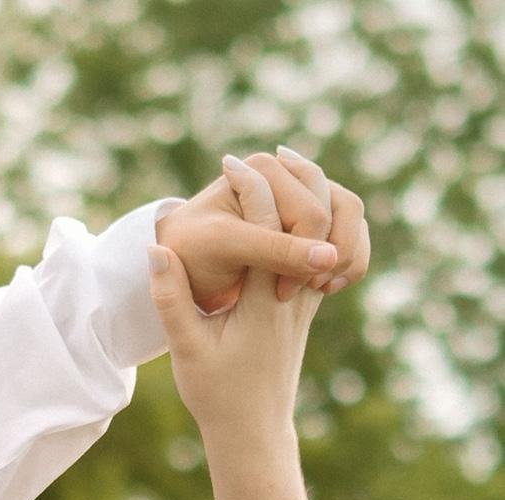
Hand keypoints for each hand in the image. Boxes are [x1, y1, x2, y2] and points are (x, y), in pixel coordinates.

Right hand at [148, 154, 321, 466]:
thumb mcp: (186, 349)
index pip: (267, 225)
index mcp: (265, 299)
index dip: (249, 188)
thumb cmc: (216, 395)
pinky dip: (312, 224)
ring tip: (280, 176)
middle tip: (260, 156)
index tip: (229, 164)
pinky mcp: (307, 308)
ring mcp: (307, 300)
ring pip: (327, 232)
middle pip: (309, 216)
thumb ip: (171, 299)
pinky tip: (287, 214)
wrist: (254, 430)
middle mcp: (295, 293)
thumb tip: (158, 251)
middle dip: (286, 180)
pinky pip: (324, 251)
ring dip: (308, 198)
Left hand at [156, 149, 369, 309]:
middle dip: (331, 254)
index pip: (311, 213)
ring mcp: (305, 192)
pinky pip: (352, 231)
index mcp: (263, 169)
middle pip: (341, 208)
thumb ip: (275, 251)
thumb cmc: (193, 255)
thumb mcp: (228, 250)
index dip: (304, 256)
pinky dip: (351, 259)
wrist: (183, 270)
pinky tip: (328, 289)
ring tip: (321, 290)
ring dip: (347, 256)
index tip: (281, 294)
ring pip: (352, 216)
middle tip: (307, 292)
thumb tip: (329, 258)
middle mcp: (288, 173)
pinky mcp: (313, 218)